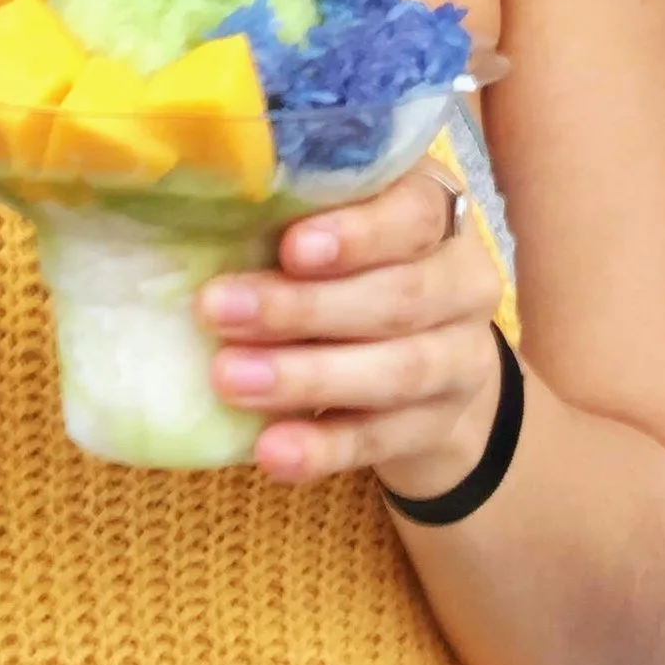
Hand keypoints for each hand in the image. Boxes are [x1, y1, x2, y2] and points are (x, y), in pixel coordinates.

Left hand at [197, 166, 509, 503]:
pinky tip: (272, 452)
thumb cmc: (352, 267)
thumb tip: (199, 212)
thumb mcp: (331, 224)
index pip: (414, 214)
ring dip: (307, 377)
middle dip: (303, 308)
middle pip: (399, 297)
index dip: (357, 233)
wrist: (427, 365)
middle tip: (217, 312)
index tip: (289, 248)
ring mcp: (461, 359)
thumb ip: (288, 213)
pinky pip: (381, 439)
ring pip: (396, 371)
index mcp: (435, 211)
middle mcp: (464, 281)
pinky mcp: (438, 426)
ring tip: (231, 381)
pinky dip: (324, 447)